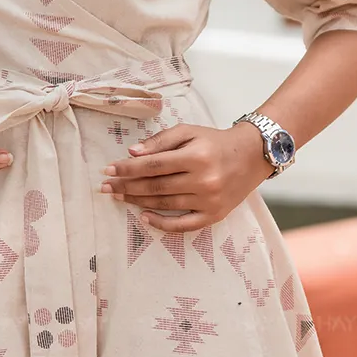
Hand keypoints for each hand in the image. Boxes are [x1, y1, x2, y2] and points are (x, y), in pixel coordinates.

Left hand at [99, 121, 273, 230]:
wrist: (251, 155)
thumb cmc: (214, 141)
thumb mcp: (189, 131)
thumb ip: (161, 140)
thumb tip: (132, 153)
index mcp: (196, 156)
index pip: (153, 165)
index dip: (127, 169)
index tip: (108, 170)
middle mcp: (203, 180)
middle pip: (155, 186)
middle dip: (126, 186)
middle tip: (105, 187)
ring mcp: (209, 201)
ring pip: (165, 204)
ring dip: (137, 202)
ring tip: (119, 197)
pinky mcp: (214, 215)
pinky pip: (183, 225)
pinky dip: (162, 223)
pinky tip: (144, 217)